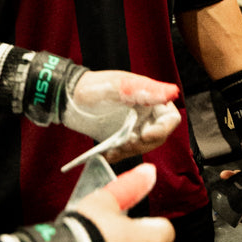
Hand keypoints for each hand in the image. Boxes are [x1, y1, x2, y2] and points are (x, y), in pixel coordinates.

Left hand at [63, 70, 180, 160]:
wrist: (70, 97)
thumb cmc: (95, 86)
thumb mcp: (118, 85)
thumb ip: (144, 90)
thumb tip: (171, 94)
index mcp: (150, 99)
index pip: (170, 119)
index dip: (162, 129)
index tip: (144, 135)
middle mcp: (146, 115)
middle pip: (158, 137)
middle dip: (143, 144)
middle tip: (126, 143)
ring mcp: (134, 127)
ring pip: (142, 147)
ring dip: (130, 151)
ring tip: (113, 150)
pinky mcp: (121, 138)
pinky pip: (126, 152)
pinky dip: (118, 155)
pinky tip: (107, 154)